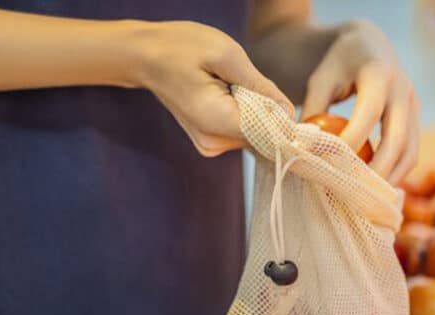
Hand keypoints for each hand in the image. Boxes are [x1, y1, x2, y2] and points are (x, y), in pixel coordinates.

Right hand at [136, 21, 294, 156]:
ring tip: (227, 85)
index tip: (280, 100)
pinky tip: (225, 94)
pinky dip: (244, 113)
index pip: (269, 135)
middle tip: (240, 81)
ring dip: (254, 109)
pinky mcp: (211, 142)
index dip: (284, 120)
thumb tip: (289, 114)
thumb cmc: (181, 48)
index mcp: (216, 122)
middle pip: (263, 135)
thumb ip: (260, 87)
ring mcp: (210, 145)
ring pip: (255, 133)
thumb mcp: (227, 55)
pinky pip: (243, 130)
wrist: (144, 56)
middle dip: (266, 109)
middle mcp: (214, 143)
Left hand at [299, 21, 419, 183]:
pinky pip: (411, 151)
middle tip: (356, 192)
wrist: (370, 45)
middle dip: (378, 168)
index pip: (368, 113)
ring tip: (368, 196)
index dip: (352, 140)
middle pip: (398, 138)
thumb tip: (302, 150)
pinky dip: (396, 172)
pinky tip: (376, 185)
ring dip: (391, 177)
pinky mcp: (416, 118)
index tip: (330, 162)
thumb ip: (313, 111)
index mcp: (378, 73)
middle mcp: (403, 89)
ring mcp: (414, 105)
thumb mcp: (320, 80)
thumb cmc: (338, 65)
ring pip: (410, 150)